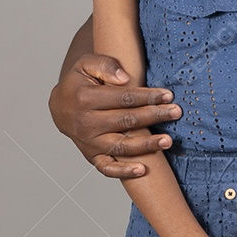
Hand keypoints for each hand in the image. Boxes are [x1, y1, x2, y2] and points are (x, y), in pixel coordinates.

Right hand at [48, 54, 182, 177]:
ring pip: (121, 146)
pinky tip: (142, 170)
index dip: (147, 97)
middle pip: (127, 121)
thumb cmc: (78, 83)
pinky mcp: (92, 156)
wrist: (60, 107)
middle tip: (176, 112)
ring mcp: (89, 143)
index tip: (168, 95)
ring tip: (167, 140)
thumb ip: (105, 65)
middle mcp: (87, 124)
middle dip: (154, 116)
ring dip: (146, 145)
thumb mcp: (86, 64)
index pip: (123, 98)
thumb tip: (125, 78)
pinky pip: (107, 168)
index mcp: (85, 99)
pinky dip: (123, 171)